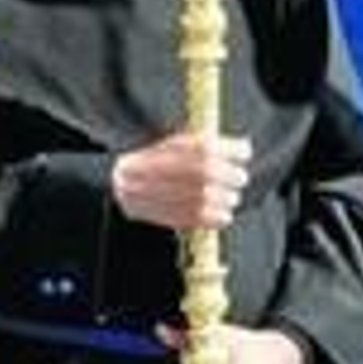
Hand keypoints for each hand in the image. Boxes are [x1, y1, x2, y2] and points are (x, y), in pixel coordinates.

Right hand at [111, 131, 251, 231]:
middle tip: (240, 178)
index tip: (244, 152)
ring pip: (200, 196)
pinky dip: (214, 218)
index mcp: (163, 147)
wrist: (117, 183)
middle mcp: (156, 167)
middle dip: (229, 175)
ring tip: (232, 197)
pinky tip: (225, 215)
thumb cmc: (155, 162)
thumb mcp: (175, 144)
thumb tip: (242, 149)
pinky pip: (191, 218)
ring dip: (225, 198)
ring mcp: (153, 191)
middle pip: (204, 171)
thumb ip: (204, 146)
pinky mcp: (154, 213)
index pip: (201, 146)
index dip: (228, 149)